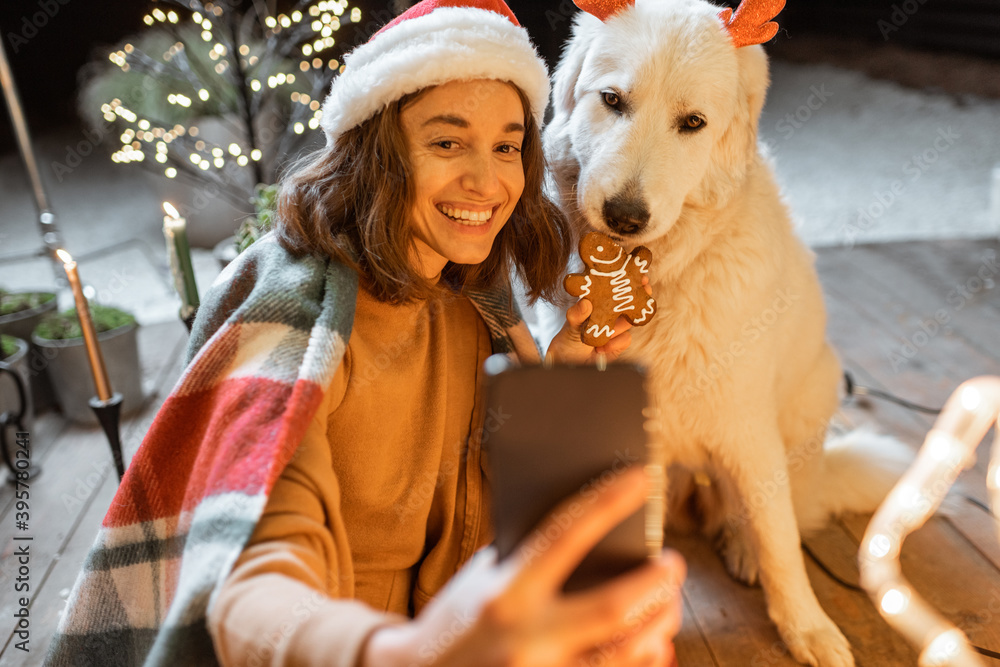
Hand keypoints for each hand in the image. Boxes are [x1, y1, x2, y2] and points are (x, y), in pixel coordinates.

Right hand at [362, 467, 685, 666]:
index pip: (564, 536)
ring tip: (669, 601)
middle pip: (613, 608)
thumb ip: (532, 559)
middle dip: (655, 583)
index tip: (642, 479)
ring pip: (625, 654)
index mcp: (505, 592)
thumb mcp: (486, 577)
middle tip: (673, 563)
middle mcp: (525, 638)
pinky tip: (654, 643)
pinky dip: (643, 661)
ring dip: (660, 625)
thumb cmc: (459, 618)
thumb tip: (597, 534)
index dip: (607, 503)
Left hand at [546, 277, 651, 364]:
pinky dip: (615, 343)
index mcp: (599, 303)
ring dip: (622, 323)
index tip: (639, 274)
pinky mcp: (619, 345)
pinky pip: (626, 339)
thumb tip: (585, 303)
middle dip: (639, 294)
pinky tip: (601, 348)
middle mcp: (610, 314)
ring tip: (610, 331)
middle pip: (630, 301)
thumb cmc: (567, 338)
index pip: (616, 289)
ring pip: (629, 321)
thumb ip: (577, 314)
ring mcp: (616, 329)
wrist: (568, 364)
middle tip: (646, 288)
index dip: (629, 280)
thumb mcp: (571, 324)